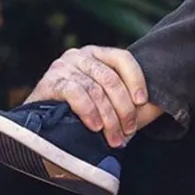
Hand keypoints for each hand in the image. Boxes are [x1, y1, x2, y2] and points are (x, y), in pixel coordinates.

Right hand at [25, 45, 147, 147]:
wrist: (37, 127)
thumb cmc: (78, 114)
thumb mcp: (104, 101)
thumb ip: (125, 99)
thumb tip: (157, 106)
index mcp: (96, 55)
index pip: (122, 58)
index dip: (136, 78)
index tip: (142, 102)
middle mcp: (80, 55)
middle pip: (110, 78)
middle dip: (123, 108)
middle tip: (128, 132)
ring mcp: (63, 66)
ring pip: (95, 89)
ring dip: (109, 117)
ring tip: (115, 139)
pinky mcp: (50, 81)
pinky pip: (75, 93)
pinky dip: (88, 111)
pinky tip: (95, 127)